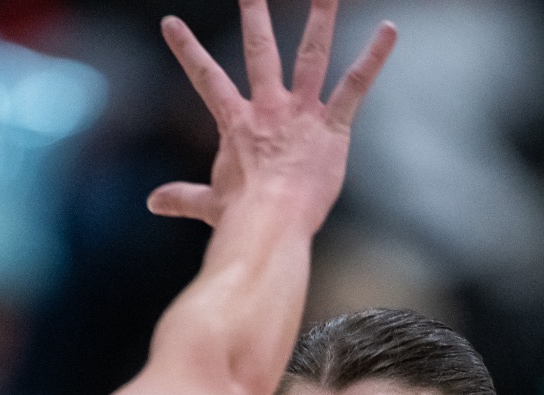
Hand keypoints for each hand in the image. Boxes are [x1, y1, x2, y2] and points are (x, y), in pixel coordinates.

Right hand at [149, 0, 396, 234]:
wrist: (271, 225)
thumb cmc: (241, 218)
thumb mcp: (208, 204)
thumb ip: (182, 197)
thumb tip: (153, 203)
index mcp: (236, 123)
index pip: (206, 77)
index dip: (186, 50)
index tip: (170, 22)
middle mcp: (268, 108)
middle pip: (260, 50)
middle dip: (255, 14)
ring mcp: (301, 114)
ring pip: (312, 54)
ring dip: (321, 18)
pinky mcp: (332, 127)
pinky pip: (355, 85)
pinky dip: (374, 57)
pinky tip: (390, 29)